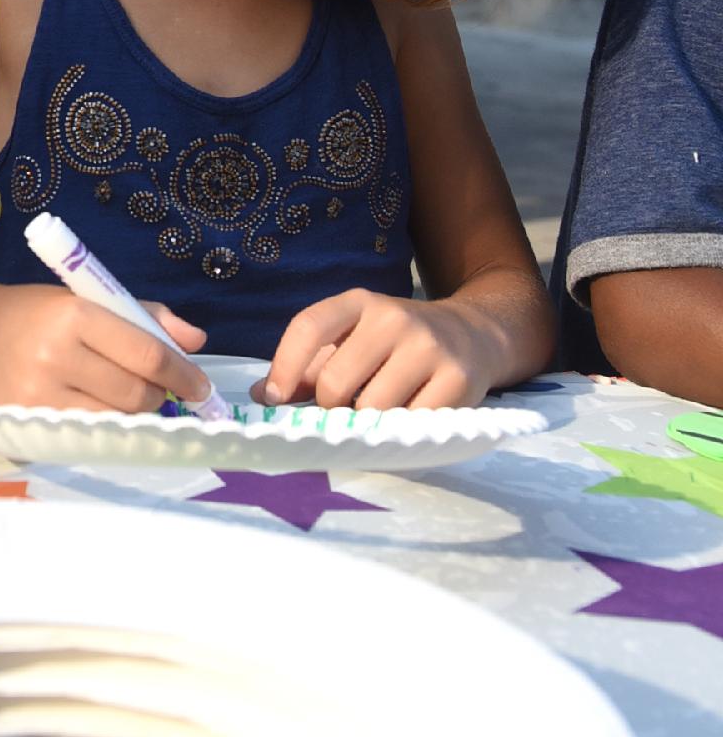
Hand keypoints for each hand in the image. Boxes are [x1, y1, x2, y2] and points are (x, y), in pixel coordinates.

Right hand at [0, 277, 209, 414]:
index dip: (183, 376)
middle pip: (137, 396)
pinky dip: (104, 428)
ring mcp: (38, 396)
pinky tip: (101, 414)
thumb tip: (196, 341)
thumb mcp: (88, 299)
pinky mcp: (25, 424)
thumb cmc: (37, 313)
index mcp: (75, 316)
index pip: (147, 356)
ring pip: (116, 422)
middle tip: (156, 389)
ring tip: (124, 398)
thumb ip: (145, 316)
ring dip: (132, 414)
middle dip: (159, 396)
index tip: (200, 386)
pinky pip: (86, 436)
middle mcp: (55, 356)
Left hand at [257, 291, 503, 410]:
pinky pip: (409, 424)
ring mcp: (428, 347)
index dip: (283, 367)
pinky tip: (406, 422)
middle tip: (343, 412)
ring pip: (371, 409)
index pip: (309, 327)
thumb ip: (308, 368)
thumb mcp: (353, 341)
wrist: (474, 335)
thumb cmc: (397, 345)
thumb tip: (262, 396)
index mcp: (359, 302)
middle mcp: (393, 317)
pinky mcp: (458, 379)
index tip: (272, 400)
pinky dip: (400, 434)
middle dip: (330, 408)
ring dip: (366, 424)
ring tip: (378, 416)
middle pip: (335, 382)